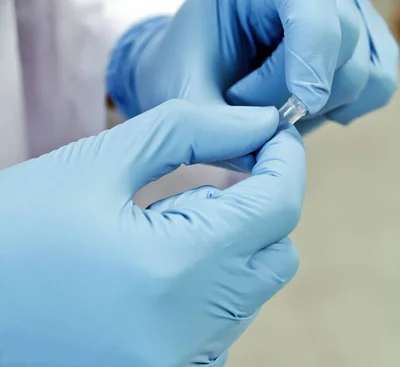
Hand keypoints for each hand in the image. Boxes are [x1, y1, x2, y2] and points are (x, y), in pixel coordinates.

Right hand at [0, 102, 304, 366]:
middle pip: (273, 262)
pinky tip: (147, 299)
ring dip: (220, 271)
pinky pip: (211, 351)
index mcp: (175, 267)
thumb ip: (193, 132)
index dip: (282, 165)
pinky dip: (197, 317)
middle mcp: (184, 336)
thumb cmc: (18, 228)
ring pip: (244, 308)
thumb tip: (259, 125)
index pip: (276, 209)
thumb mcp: (100, 160)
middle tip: (194, 199)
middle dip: (251, 219)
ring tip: (154, 253)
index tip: (272, 142)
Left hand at [108, 0, 397, 136]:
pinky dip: (341, 110)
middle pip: (342, 48)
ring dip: (319, 109)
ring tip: (271, 109)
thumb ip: (215, 121)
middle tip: (243, 110)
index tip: (300, 106)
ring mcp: (346, 21)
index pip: (314, 12)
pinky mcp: (362, 53)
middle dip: (293, 95)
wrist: (202, 71)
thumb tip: (269, 138)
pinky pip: (374, 89)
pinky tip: (304, 112)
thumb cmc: (192, 71)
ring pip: (363, 75)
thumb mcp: (185, 92)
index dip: (312, 59)